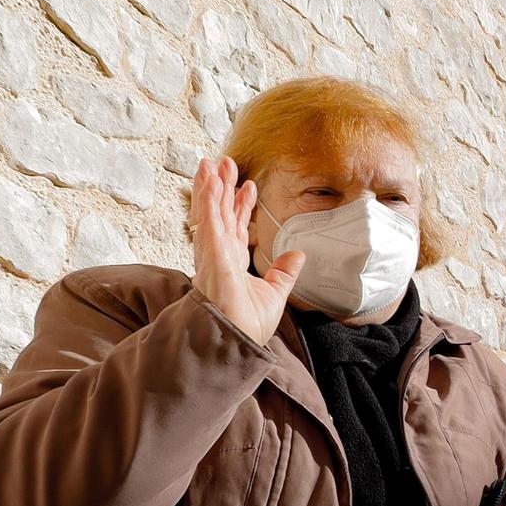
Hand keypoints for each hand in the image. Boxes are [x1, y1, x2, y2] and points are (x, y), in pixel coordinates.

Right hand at [189, 157, 303, 344]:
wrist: (238, 343)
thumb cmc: (247, 327)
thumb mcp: (274, 294)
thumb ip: (283, 273)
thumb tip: (297, 255)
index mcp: (232, 264)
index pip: (236, 228)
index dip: (241, 206)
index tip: (249, 186)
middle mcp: (219, 256)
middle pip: (220, 214)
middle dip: (222, 188)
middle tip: (226, 162)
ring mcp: (212, 255)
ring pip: (210, 213)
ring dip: (211, 187)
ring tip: (212, 163)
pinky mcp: (210, 256)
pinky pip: (208, 222)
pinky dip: (208, 201)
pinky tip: (210, 182)